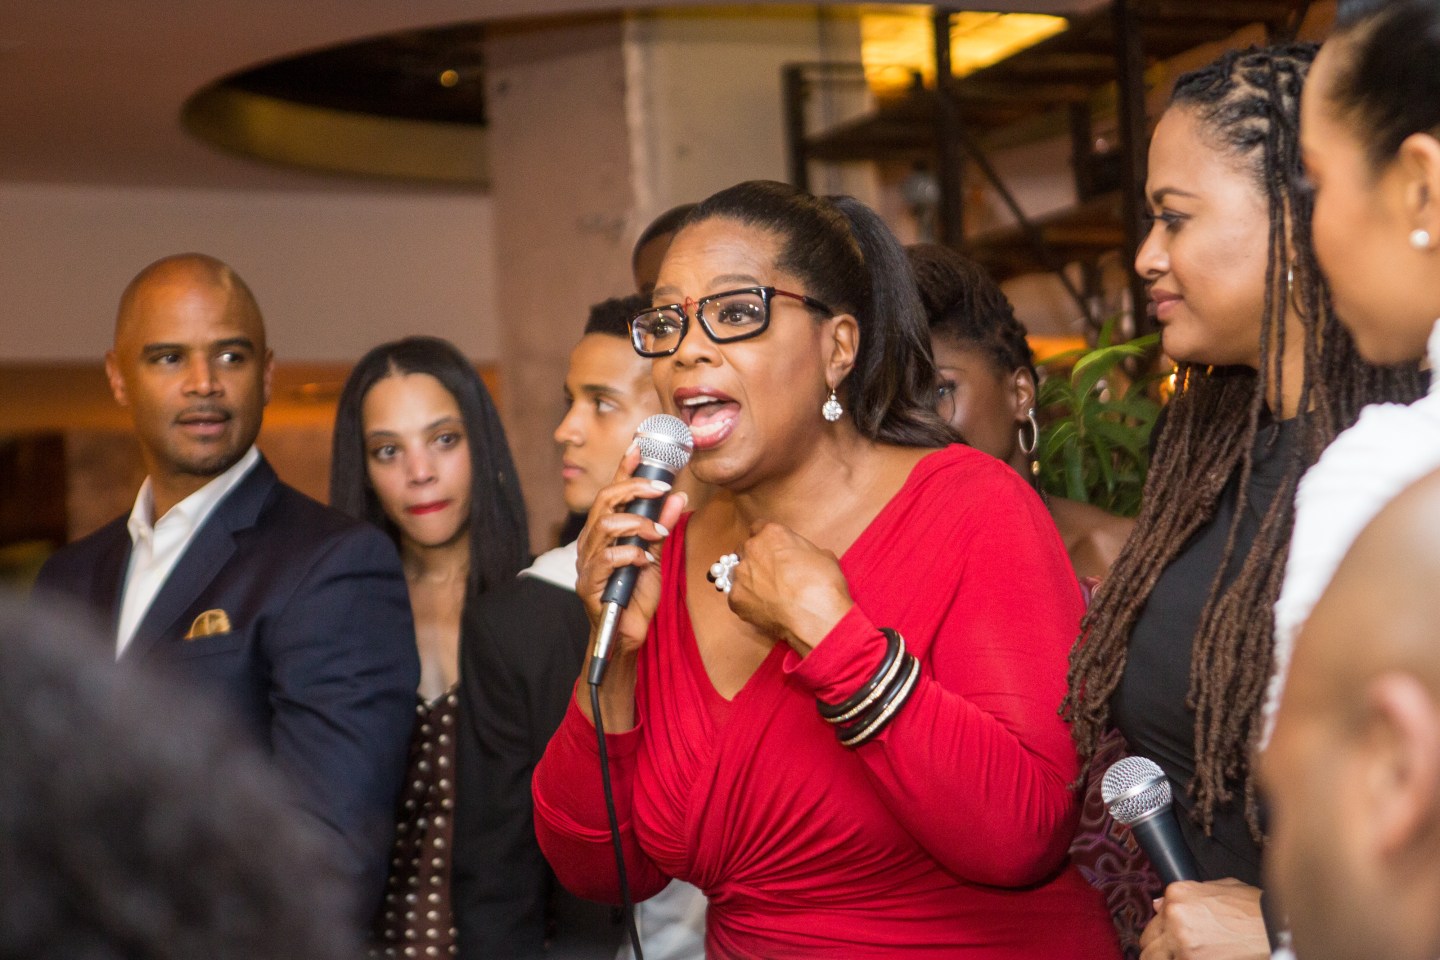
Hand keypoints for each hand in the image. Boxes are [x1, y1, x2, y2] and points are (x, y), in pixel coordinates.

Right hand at [575, 443, 687, 660]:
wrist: (627, 636)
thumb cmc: (636, 596)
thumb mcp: (656, 556)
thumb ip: (662, 526)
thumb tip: (679, 496)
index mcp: (604, 532)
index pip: (612, 492)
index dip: (624, 468)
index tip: (640, 446)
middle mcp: (591, 543)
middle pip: (604, 501)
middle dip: (634, 489)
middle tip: (661, 489)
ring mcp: (587, 564)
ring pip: (604, 526)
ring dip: (636, 523)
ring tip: (656, 533)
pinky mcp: (588, 585)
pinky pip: (606, 559)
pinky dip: (630, 554)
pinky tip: (644, 560)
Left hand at [725, 521, 853, 655]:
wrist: (814, 615)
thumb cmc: (823, 584)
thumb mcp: (823, 555)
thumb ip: (804, 551)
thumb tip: (804, 558)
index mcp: (772, 533)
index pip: (759, 528)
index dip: (767, 540)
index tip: (773, 549)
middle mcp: (751, 549)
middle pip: (745, 549)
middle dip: (755, 558)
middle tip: (770, 572)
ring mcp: (740, 574)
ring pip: (737, 572)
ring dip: (748, 579)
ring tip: (766, 594)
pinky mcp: (735, 598)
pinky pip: (737, 596)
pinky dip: (747, 601)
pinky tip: (763, 609)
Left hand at [1139, 879, 1266, 959]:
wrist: (1278, 931)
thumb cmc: (1256, 911)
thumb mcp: (1223, 889)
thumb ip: (1189, 895)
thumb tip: (1158, 904)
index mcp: (1178, 894)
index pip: (1155, 916)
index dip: (1164, 930)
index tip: (1172, 938)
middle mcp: (1174, 917)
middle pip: (1147, 941)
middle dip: (1158, 949)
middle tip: (1173, 953)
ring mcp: (1181, 944)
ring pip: (1152, 958)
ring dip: (1164, 958)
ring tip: (1181, 957)